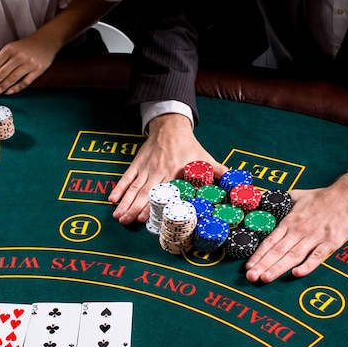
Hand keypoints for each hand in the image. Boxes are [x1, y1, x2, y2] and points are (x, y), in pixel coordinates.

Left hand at [0, 35, 56, 97]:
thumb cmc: (26, 46)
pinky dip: (17, 88)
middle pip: (2, 73)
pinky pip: (26, 81)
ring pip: (12, 78)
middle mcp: (18, 56)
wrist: (46, 41)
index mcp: (9, 49)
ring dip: (1, 88)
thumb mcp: (10, 48)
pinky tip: (9, 92)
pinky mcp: (38, 70)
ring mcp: (29, 64)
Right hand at [108, 113, 226, 224]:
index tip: (144, 218)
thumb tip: (235, 182)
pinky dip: (119, 188)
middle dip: (134, 208)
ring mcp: (146, 168)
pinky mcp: (137, 164)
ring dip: (125, 202)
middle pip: (144, 192)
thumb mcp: (205, 158)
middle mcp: (158, 171)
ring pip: (133, 187)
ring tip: (118, 216)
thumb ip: (218, 171)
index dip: (152, 205)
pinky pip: (126, 177)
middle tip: (126, 221)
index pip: (162, 192)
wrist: (171, 125)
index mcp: (174, 172)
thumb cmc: (189, 145)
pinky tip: (112, 199)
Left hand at [244, 168, 347, 282]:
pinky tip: (296, 273)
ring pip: (293, 255)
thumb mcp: (295, 195)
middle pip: (278, 250)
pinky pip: (317, 256)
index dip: (258, 254)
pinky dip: (307, 265)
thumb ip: (278, 201)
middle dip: (263, 265)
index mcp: (290, 221)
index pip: (270, 241)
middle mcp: (299, 230)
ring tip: (265, 278)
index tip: (248, 266)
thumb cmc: (320, 197)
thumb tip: (260, 198)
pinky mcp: (330, 242)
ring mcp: (315, 237)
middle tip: (251, 277)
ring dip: (278, 268)